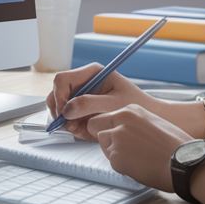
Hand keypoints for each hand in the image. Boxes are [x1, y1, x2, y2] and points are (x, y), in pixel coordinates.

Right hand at [46, 64, 198, 140]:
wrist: (148, 114)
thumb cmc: (135, 105)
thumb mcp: (113, 104)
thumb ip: (89, 105)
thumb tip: (67, 110)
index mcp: (91, 73)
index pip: (62, 80)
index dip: (59, 97)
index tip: (64, 114)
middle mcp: (84, 81)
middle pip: (56, 92)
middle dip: (59, 111)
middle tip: (68, 126)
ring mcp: (82, 95)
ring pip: (59, 106)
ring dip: (65, 120)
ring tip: (79, 129)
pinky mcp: (83, 108)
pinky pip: (68, 117)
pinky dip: (73, 126)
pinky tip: (85, 130)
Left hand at [86, 104, 193, 192]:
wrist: (185, 161)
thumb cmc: (176, 145)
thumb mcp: (154, 122)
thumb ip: (135, 123)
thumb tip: (124, 130)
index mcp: (131, 110)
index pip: (105, 115)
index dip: (109, 126)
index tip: (116, 134)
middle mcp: (120, 120)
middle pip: (94, 125)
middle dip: (102, 135)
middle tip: (118, 146)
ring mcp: (116, 138)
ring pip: (103, 145)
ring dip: (114, 151)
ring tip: (136, 156)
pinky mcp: (116, 157)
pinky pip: (112, 161)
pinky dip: (122, 165)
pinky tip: (139, 165)